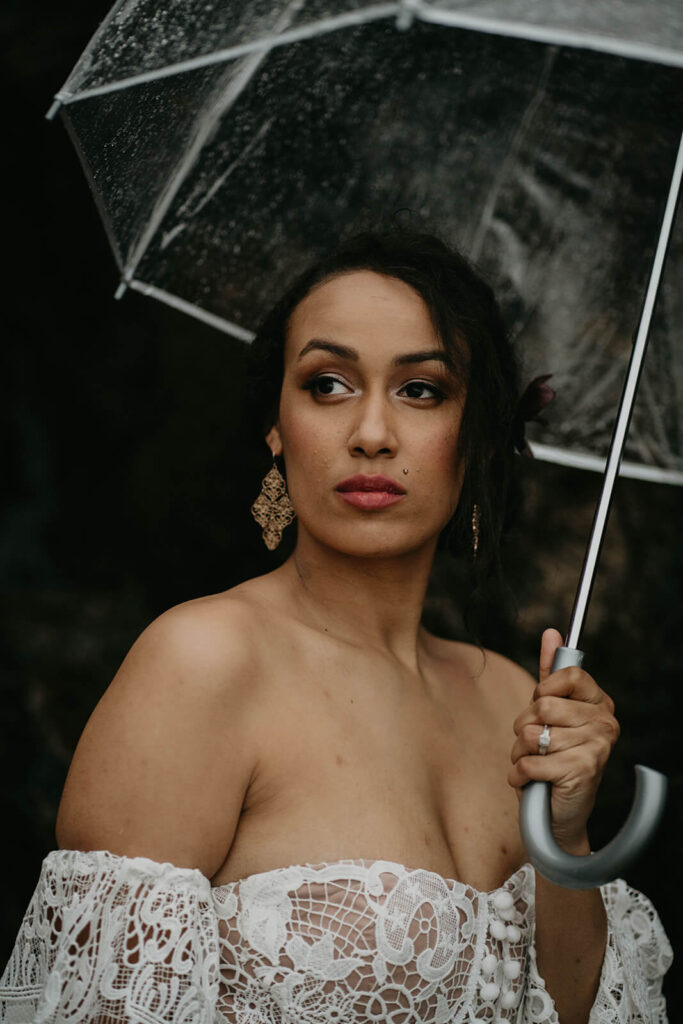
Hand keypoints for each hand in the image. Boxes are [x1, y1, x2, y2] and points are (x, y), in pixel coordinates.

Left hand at [508, 628, 620, 850]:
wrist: (557, 816)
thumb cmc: (552, 758)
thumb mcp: (550, 713)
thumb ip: (550, 673)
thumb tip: (551, 633)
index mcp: (599, 703)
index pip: (568, 673)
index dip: (544, 689)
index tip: (541, 706)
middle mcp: (605, 722)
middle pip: (543, 705)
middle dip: (525, 726)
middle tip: (535, 744)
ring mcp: (597, 746)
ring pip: (531, 734)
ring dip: (520, 753)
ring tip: (535, 764)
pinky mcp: (582, 770)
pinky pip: (529, 761)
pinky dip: (519, 774)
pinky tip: (531, 781)